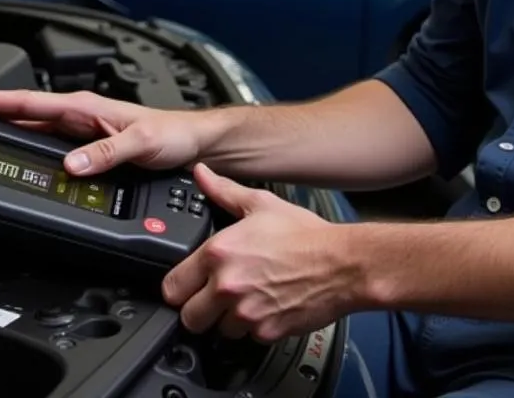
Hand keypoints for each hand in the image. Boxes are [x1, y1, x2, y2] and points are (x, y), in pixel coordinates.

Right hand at [0, 87, 203, 174]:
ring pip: (31, 125)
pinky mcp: (87, 146)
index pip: (27, 100)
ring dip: (2, 125)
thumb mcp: (141, 143)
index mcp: (85, 108)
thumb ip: (106, 153)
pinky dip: (24, 142)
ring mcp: (80, 130)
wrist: (193, 143)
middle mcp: (79, 115)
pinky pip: (47, 142)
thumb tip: (70, 164)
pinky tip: (14, 150)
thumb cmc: (173, 135)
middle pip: (21, 111)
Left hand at [162, 164, 356, 343]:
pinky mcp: (265, 332)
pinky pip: (247, 338)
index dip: (179, 286)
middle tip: (213, 298)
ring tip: (246, 299)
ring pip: (218, 331)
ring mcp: (246, 313)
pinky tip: (267, 306)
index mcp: (219, 253)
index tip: (188, 285)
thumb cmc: (305, 234)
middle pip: (188, 318)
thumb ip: (224, 191)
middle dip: (199, 309)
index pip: (172, 287)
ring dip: (227, 320)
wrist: (342, 263)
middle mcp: (227, 286)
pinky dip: (254, 327)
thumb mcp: (261, 204)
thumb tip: (202, 174)